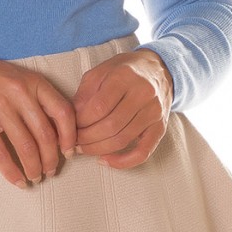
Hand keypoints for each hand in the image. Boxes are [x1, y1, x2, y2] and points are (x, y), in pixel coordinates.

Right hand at [0, 48, 78, 188]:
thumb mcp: (18, 78)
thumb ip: (37, 98)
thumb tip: (56, 133)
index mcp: (33, 81)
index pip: (63, 112)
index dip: (70, 137)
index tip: (69, 152)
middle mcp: (19, 93)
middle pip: (45, 134)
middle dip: (51, 159)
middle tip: (51, 171)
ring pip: (26, 146)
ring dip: (34, 168)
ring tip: (35, 177)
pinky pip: (0, 153)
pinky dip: (11, 171)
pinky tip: (17, 181)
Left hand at [71, 49, 173, 169]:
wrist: (159, 69)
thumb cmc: (124, 70)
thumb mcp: (100, 72)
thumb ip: (85, 94)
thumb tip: (73, 121)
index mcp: (124, 76)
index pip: (98, 107)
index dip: (80, 122)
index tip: (71, 126)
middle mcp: (143, 93)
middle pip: (110, 126)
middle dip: (86, 138)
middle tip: (74, 141)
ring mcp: (154, 112)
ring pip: (122, 140)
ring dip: (98, 149)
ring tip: (84, 148)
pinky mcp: (160, 127)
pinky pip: (143, 152)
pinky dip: (123, 162)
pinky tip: (106, 160)